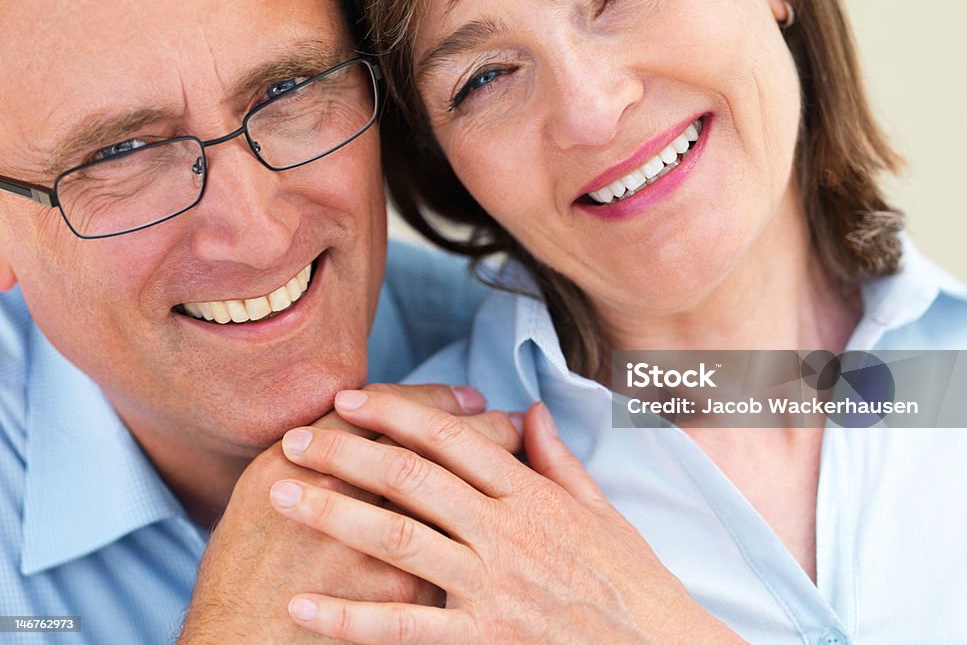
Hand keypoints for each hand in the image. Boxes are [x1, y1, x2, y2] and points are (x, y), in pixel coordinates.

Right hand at [178, 383, 521, 644]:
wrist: (240, 643)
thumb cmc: (244, 566)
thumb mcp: (263, 484)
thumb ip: (316, 439)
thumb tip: (361, 406)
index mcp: (315, 459)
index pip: (394, 412)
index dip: (439, 401)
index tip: (471, 397)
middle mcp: (349, 493)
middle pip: (436, 448)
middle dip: (483, 429)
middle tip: (509, 419)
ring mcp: (380, 545)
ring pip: (455, 496)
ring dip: (491, 475)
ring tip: (515, 461)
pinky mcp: (399, 594)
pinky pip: (451, 554)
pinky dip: (479, 533)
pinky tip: (497, 522)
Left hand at [269, 390, 744, 644]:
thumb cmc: (632, 582)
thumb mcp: (603, 510)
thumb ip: (558, 459)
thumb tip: (529, 409)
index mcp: (531, 493)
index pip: (451, 438)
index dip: (394, 413)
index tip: (347, 400)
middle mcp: (506, 530)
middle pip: (410, 478)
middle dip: (345, 453)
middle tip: (293, 438)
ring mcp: (493, 586)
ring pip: (397, 539)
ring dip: (332, 514)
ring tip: (280, 496)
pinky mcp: (486, 640)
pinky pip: (404, 629)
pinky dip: (349, 617)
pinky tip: (302, 608)